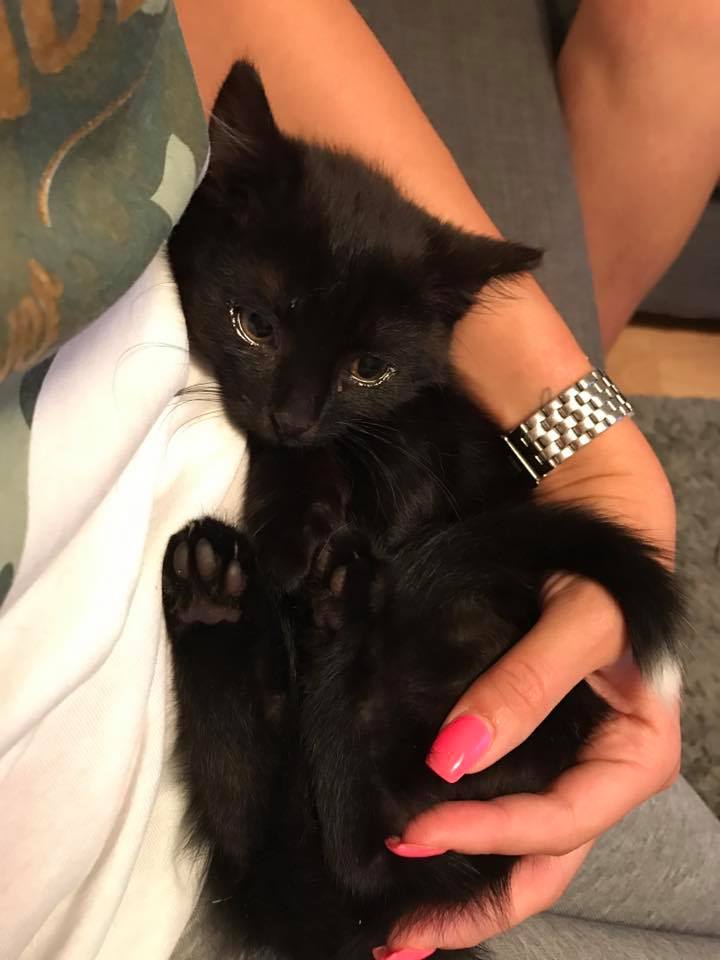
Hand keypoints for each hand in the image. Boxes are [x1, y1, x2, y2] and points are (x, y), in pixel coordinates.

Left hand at [381, 420, 680, 954]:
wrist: (599, 519)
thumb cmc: (606, 570)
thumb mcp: (580, 623)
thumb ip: (525, 688)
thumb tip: (453, 758)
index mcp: (632, 757)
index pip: (559, 821)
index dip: (489, 835)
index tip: (416, 832)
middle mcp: (597, 775)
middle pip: (541, 864)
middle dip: (475, 907)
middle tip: (402, 938)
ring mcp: (563, 763)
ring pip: (519, 848)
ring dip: (464, 886)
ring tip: (401, 925)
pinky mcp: (530, 745)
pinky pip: (501, 804)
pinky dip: (463, 838)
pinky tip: (419, 852)